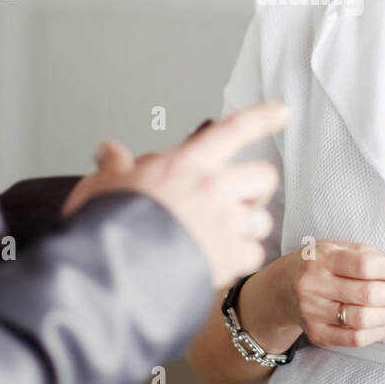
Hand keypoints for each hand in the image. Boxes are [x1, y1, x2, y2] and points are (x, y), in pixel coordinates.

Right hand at [60, 101, 289, 289]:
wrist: (116, 271)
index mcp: (188, 164)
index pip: (234, 130)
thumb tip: (110, 152)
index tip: (281, 112)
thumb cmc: (110, 225)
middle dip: (256, 188)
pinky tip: (219, 263)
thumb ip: (115, 165)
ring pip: (262, 219)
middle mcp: (214, 188)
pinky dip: (240, 261)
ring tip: (221, 236)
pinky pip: (253, 255)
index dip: (262, 118)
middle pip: (264, 176)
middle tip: (238, 198)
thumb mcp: (103, 184)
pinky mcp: (231, 257)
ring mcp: (226, 223)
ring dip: (247, 228)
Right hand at [286, 241, 384, 347]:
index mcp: (321, 258)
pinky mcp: (317, 334)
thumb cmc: (320, 264)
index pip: (365, 265)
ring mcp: (313, 313)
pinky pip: (355, 338)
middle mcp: (313, 285)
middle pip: (368, 294)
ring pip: (363, 319)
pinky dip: (381, 331)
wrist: (283, 288)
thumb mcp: (339, 248)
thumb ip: (370, 257)